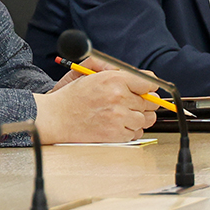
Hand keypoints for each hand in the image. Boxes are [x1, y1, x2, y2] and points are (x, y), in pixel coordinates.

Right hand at [33, 70, 156, 142]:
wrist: (57, 117)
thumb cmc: (74, 96)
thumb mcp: (95, 75)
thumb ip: (123, 74)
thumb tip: (148, 81)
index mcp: (114, 80)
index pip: (149, 82)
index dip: (149, 86)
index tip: (146, 89)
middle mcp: (118, 98)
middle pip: (151, 102)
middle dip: (144, 102)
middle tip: (130, 102)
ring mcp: (118, 118)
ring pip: (147, 119)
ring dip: (138, 117)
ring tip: (121, 114)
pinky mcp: (116, 135)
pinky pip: (136, 133)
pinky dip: (130, 130)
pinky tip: (116, 124)